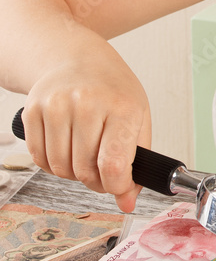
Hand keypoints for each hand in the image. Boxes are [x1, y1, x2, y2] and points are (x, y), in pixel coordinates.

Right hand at [21, 48, 150, 213]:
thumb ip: (137, 162)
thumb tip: (127, 202)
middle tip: (102, 172)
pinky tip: (66, 150)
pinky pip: (39, 158)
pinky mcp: (33, 110)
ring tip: (85, 157)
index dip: (117, 187)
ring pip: (60, 168)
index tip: (120, 189)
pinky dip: (53, 165)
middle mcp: (87, 103)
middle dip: (96, 181)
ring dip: (73, 173)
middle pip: (85, 170)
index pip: (114, 163)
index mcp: (121, 106)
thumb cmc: (112, 90)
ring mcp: (56, 105)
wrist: (78, 58)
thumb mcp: (138, 117)